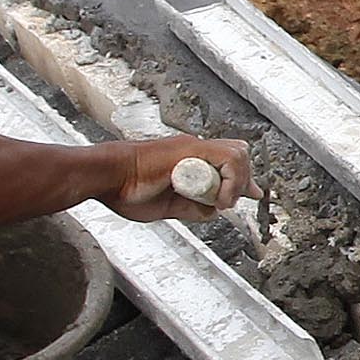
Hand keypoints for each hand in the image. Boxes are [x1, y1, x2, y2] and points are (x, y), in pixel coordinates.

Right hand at [99, 136, 255, 223]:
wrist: (106, 177)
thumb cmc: (125, 190)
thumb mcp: (169, 207)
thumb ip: (193, 208)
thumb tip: (214, 211)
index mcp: (188, 161)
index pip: (228, 161)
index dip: (243, 178)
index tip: (253, 193)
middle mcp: (194, 151)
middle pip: (238, 155)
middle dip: (242, 181)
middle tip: (228, 202)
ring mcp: (193, 148)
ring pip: (236, 155)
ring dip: (235, 183)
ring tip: (220, 202)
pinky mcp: (190, 149)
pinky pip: (227, 159)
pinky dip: (229, 182)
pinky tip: (217, 200)